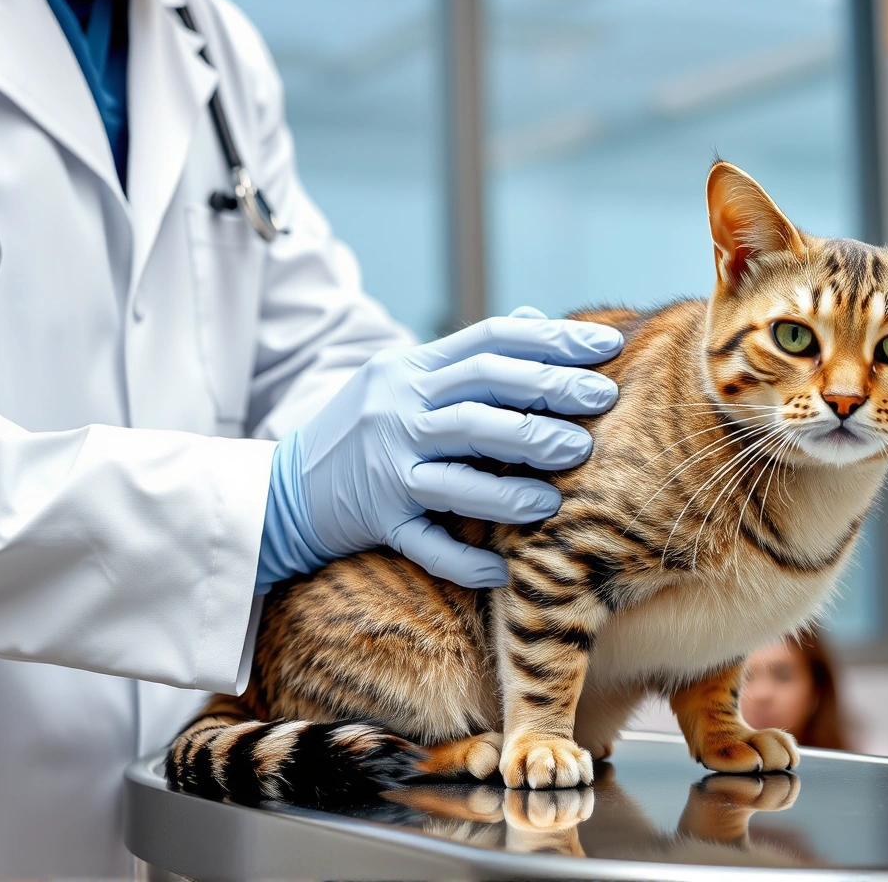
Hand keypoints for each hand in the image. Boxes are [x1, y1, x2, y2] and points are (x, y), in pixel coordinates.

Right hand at [257, 309, 621, 589]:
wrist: (282, 490)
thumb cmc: (364, 431)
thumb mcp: (403, 381)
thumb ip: (466, 357)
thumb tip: (532, 318)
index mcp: (409, 369)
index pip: (488, 343)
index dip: (551, 341)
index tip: (605, 347)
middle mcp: (396, 410)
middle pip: (480, 397)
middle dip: (548, 398)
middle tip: (603, 405)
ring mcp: (385, 466)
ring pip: (459, 468)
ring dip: (516, 479)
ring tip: (566, 486)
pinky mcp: (375, 519)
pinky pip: (426, 542)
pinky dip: (466, 560)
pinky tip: (505, 569)